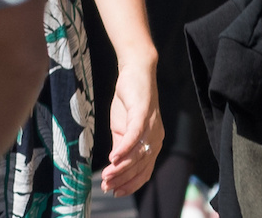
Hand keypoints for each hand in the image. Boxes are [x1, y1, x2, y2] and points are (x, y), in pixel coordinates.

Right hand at [100, 58, 164, 195]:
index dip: (129, 184)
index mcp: (152, 144)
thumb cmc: (129, 99)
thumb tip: (115, 165)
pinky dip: (124, 149)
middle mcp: (156, 139)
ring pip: (136, 155)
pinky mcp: (142, 115)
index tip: (113, 192)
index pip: (143, 172)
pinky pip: (134, 137)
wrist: (135, 71)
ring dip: (121, 169)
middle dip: (122, 180)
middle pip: (140, 167)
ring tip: (106, 177)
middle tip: (105, 187)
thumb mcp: (122, 127)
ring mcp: (150, 128)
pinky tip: (112, 158)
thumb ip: (121, 146)